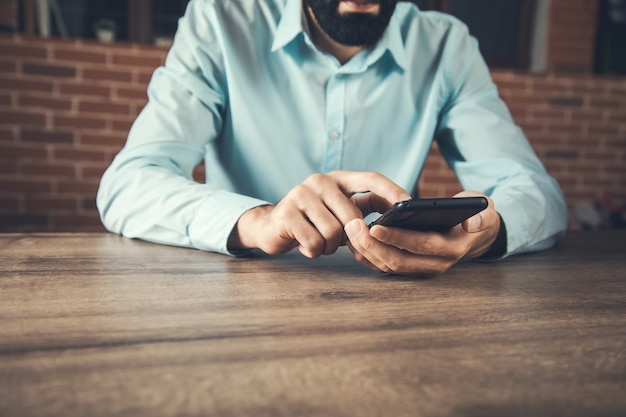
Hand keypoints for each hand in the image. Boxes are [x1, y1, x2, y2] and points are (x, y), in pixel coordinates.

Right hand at [228, 171, 410, 257]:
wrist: (272, 228)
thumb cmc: (314, 222)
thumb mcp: (339, 213)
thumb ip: (362, 211)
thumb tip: (395, 220)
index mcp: (338, 178)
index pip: (371, 178)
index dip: (392, 190)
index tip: (410, 203)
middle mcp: (320, 181)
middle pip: (352, 217)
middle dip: (348, 238)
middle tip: (335, 242)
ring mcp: (300, 194)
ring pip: (334, 233)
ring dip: (329, 247)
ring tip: (318, 242)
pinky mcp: (286, 213)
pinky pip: (314, 242)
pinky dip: (313, 251)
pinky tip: (305, 245)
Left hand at [344, 191, 501, 275]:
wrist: (476, 235)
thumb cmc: (476, 215)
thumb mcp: (486, 211)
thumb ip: (481, 216)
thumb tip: (472, 222)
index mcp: (452, 248)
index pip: (421, 245)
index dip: (397, 237)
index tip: (374, 226)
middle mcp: (436, 264)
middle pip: (398, 261)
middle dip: (372, 245)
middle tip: (352, 226)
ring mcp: (421, 270)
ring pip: (387, 267)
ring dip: (365, 251)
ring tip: (349, 230)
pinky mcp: (410, 269)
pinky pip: (384, 267)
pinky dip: (367, 256)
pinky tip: (353, 241)